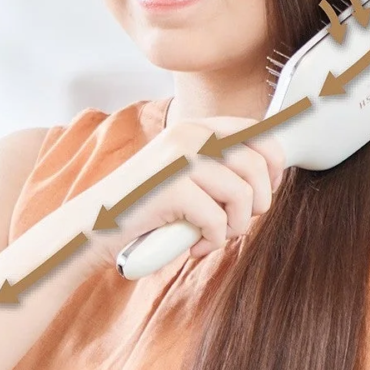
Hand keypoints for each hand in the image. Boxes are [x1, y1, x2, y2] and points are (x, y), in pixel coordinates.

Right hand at [79, 118, 286, 272]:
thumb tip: (272, 171)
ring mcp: (180, 159)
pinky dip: (210, 242)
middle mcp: (190, 134)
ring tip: (211, 234)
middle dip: (258, 203)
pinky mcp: (173, 188)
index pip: (258, 132)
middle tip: (236, 221)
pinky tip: (190, 243)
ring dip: (235, 227)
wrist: (94, 224)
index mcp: (195, 126)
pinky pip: (218, 222)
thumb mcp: (183, 171)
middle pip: (259, 165)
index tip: (268, 188)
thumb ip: (218, 163)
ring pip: (244, 196)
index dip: (274, 163)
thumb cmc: (145, 205)